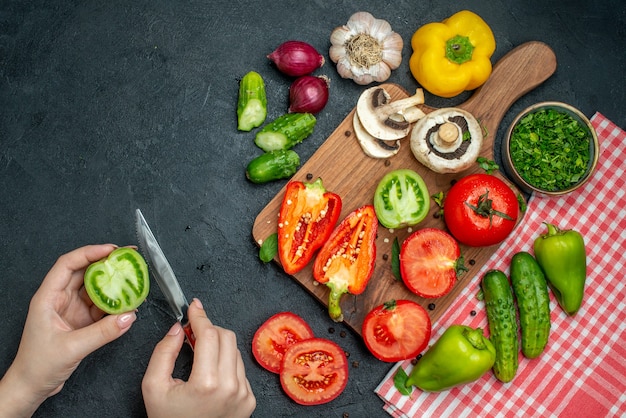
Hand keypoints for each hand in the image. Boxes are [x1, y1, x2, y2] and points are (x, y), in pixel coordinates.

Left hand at [0, 244, 136, 417]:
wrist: (32, 386)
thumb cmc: (38, 365)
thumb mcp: (72, 347)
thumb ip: (103, 332)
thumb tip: (129, 316)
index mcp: (48, 297)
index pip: (68, 265)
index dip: (89, 253)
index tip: (111, 250)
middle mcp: (59, 299)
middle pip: (84, 272)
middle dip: (106, 263)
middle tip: (127, 258)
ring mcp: (71, 309)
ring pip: (95, 288)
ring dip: (113, 284)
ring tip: (131, 279)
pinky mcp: (81, 321)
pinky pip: (101, 306)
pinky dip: (114, 304)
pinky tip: (127, 303)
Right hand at [142, 298, 255, 417]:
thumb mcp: (153, 387)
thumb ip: (163, 352)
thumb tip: (177, 328)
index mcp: (207, 383)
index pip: (209, 334)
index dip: (199, 316)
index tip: (193, 306)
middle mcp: (231, 387)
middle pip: (226, 337)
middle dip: (209, 329)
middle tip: (192, 333)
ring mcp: (244, 394)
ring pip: (234, 351)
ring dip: (218, 346)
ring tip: (199, 356)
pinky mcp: (250, 400)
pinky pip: (239, 369)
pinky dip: (225, 363)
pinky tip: (210, 373)